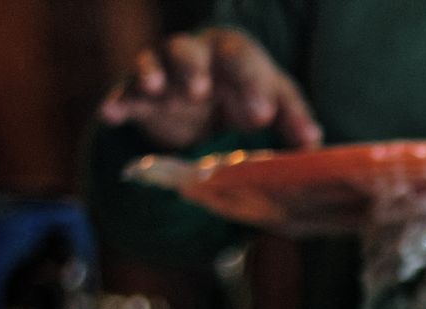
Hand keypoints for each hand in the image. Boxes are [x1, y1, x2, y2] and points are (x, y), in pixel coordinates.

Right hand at [99, 28, 320, 149]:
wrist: (213, 104)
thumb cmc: (250, 97)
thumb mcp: (276, 104)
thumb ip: (294, 119)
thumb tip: (313, 141)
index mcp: (234, 53)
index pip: (242, 59)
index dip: (251, 83)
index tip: (262, 114)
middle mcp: (197, 55)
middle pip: (188, 49)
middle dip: (192, 66)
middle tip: (200, 90)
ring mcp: (166, 72)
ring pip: (154, 61)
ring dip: (153, 72)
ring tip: (154, 89)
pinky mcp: (144, 96)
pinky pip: (126, 92)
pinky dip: (119, 100)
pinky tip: (113, 114)